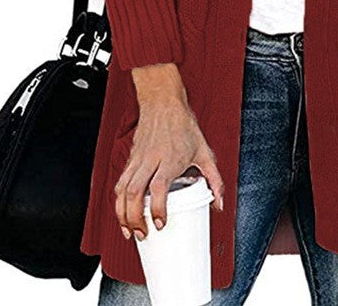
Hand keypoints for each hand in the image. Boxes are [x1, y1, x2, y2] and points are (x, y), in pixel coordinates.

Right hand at [113, 64, 224, 240]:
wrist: (163, 103)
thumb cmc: (183, 125)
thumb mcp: (204, 151)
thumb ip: (214, 179)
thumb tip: (219, 204)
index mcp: (170, 158)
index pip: (159, 187)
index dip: (158, 208)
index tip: (161, 224)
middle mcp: (151, 159)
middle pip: (135, 192)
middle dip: (135, 218)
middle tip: (142, 234)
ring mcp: (138, 159)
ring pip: (123, 189)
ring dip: (122, 213)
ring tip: (129, 230)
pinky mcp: (131, 159)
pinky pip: (120, 182)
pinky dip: (118, 200)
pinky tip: (123, 212)